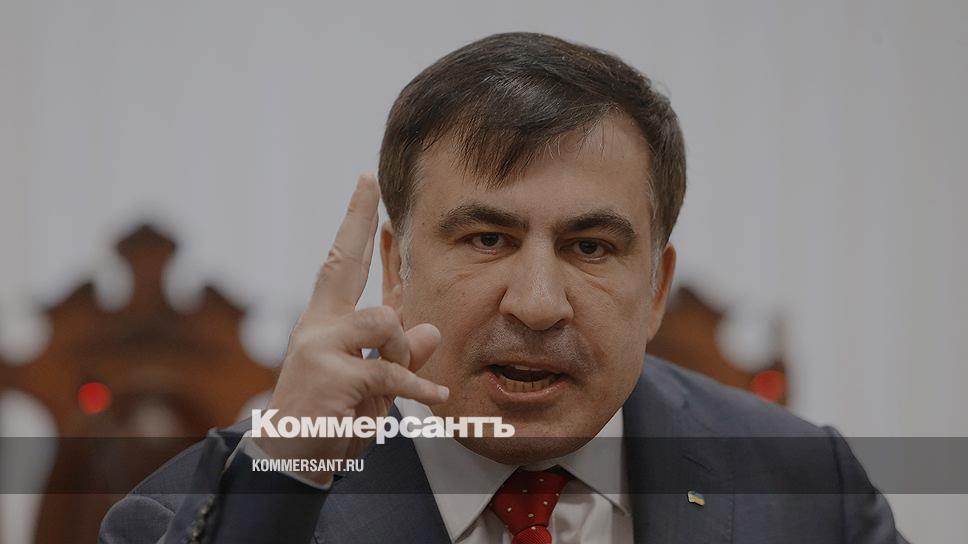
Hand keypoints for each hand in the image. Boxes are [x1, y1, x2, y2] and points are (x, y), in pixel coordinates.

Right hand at [254, 174, 447, 484]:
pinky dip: (416, 388)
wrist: (290, 460)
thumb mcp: (374, 386)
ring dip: (401, 356)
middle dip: (357, 220)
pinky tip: (435, 397)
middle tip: (368, 183)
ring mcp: (320, 346)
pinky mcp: (332, 374)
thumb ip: (399, 356)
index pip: (342, 265)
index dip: (356, 225)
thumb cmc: (332, 420)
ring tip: (391, 387)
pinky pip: (390, 371)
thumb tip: (429, 330)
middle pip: (340, 262)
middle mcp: (318, 326)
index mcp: (326, 323)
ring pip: (385, 323)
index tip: (365, 186)